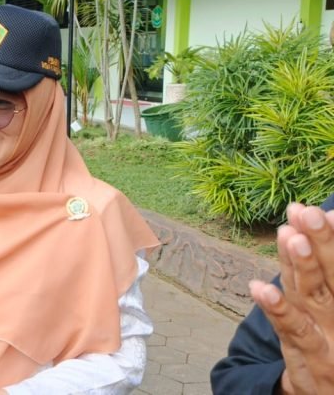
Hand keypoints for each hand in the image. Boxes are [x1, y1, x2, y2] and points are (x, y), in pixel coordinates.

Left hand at [253, 204, 333, 393]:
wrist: (333, 390)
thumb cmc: (332, 341)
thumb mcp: (330, 303)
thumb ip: (320, 272)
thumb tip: (302, 233)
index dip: (330, 237)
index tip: (317, 209)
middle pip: (331, 274)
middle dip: (320, 241)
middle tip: (306, 211)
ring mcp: (328, 336)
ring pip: (313, 296)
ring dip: (302, 266)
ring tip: (289, 236)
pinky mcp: (309, 357)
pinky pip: (292, 330)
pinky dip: (276, 309)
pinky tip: (259, 288)